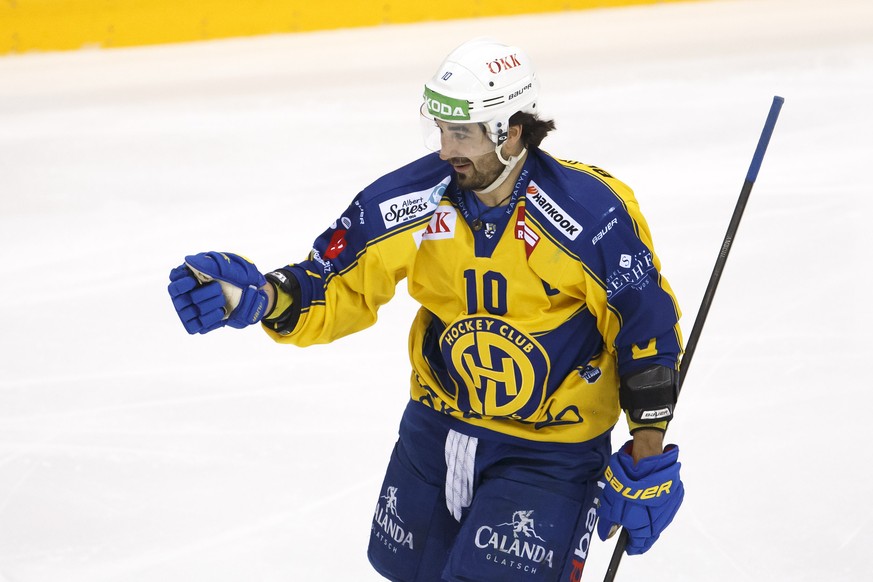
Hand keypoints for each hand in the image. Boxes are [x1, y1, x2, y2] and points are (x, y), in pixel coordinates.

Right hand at [168, 252, 267, 333]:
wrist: (253, 292)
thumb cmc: (238, 276)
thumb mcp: (226, 265)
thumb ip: (208, 263)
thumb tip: (188, 260)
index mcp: (190, 277)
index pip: (173, 282)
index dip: (181, 284)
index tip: (194, 281)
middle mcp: (186, 294)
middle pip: (180, 299)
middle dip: (201, 295)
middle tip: (218, 289)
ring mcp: (191, 310)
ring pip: (187, 313)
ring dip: (207, 306)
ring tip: (222, 300)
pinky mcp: (200, 324)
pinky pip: (195, 326)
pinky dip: (209, 319)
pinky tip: (222, 312)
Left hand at [596, 440, 683, 554]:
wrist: (648, 462)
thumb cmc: (628, 486)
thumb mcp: (611, 505)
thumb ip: (609, 523)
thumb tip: (607, 536)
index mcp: (646, 528)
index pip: (640, 546)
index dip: (631, 546)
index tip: (626, 546)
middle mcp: (661, 522)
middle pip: (651, 533)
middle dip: (640, 532)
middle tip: (630, 526)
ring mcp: (670, 508)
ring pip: (659, 519)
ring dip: (649, 517)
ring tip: (637, 509)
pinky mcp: (676, 494)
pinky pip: (665, 505)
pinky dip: (656, 504)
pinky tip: (648, 495)